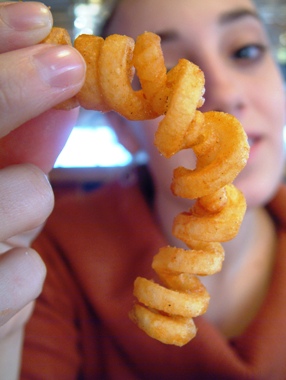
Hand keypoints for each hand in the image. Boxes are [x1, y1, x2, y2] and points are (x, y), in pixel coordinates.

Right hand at [0, 2, 84, 376]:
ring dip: (26, 199)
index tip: (38, 23)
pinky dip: (21, 276)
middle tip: (66, 63)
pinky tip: (4, 288)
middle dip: (11, 88)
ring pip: (14, 197)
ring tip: (16, 217)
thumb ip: (15, 153)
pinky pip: (18, 277)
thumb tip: (58, 99)